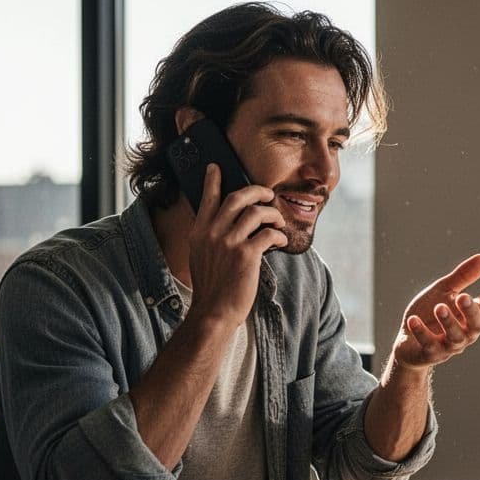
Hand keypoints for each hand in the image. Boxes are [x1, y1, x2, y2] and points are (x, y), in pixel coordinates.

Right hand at [186, 164, 286, 326]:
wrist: (213, 313)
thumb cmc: (211, 287)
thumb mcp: (201, 256)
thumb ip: (210, 237)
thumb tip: (227, 223)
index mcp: (199, 232)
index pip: (207, 198)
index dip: (213, 181)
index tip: (216, 167)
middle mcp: (212, 233)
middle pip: (238, 197)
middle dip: (257, 191)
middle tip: (268, 195)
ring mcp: (229, 243)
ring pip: (256, 212)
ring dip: (272, 214)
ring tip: (278, 221)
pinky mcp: (246, 255)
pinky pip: (268, 233)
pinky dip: (278, 234)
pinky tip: (279, 240)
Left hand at [393, 254, 479, 370]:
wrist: (406, 340)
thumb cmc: (429, 314)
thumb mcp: (444, 291)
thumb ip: (463, 277)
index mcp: (470, 316)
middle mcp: (464, 333)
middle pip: (476, 326)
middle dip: (471, 312)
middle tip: (463, 297)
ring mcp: (448, 346)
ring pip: (455, 338)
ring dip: (448, 322)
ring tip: (439, 307)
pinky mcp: (430, 354)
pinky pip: (428, 345)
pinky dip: (421, 332)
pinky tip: (413, 320)